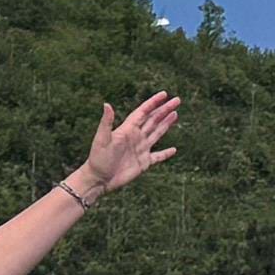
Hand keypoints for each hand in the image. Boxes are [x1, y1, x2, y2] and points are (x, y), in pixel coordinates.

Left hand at [70, 91, 182, 205]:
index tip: (164, 94)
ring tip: (175, 114)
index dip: (153, 102)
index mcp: (127, 129)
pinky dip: (166, 153)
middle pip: (153, 120)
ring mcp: (141, 149)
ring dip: (166, 124)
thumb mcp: (102, 139)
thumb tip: (106, 104)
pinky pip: (158, 157)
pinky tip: (174, 150)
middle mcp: (136, 137)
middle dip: (164, 110)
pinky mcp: (143, 163)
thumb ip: (107, 122)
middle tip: (177, 100)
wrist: (99, 179)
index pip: (143, 112)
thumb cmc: (98, 159)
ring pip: (157, 133)